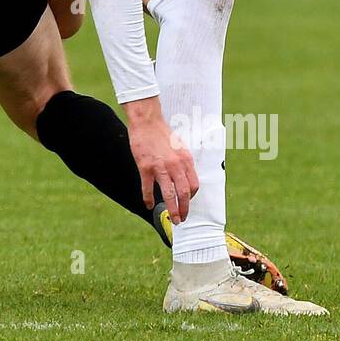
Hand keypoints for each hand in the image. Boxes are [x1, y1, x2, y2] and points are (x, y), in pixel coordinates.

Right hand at [125, 96, 198, 222]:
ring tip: (172, 219)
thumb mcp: (179, 146)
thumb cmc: (162, 133)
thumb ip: (182, 162)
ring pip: (169, 194)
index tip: (186, 202)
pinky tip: (149, 205)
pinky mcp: (145, 167)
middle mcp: (176, 165)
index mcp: (186, 159)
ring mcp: (160, 167)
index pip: (194, 185)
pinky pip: (148, 188)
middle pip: (184, 193)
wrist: (147, 121)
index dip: (191, 197)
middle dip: (184, 209)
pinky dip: (148, 199)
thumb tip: (184, 177)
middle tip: (182, 219)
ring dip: (172, 210)